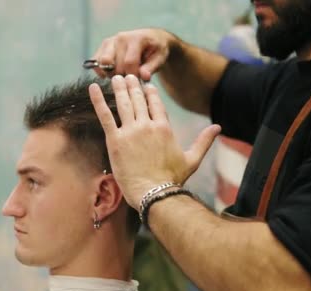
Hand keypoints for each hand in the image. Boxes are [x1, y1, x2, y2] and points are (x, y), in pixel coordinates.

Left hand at [88, 74, 220, 208]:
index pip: (156, 104)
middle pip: (138, 100)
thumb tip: (218, 127)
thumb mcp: (192, 159)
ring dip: (119, 88)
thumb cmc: (172, 180)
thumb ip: (204, 141)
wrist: (153, 193)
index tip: (145, 84)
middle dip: (133, 86)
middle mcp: (147, 125)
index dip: (149, 92)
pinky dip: (98, 100)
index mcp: (164, 128)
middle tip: (127, 75)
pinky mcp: (115, 140)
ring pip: (123, 103)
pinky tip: (92, 88)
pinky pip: (105, 115)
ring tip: (115, 77)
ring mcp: (130, 132)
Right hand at [91, 28, 176, 80]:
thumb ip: (151, 68)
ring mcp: (110, 41)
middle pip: (115, 64)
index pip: (129, 62)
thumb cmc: (156, 49)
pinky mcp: (103, 47)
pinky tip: (113, 73)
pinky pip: (96, 62)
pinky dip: (102, 70)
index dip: (133, 75)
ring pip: (103, 63)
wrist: (151, 39)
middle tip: (132, 78)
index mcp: (136, 38)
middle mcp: (120, 38)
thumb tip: (143, 77)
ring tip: (123, 74)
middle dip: (123, 75)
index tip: (140, 81)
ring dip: (111, 73)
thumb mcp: (160, 57)